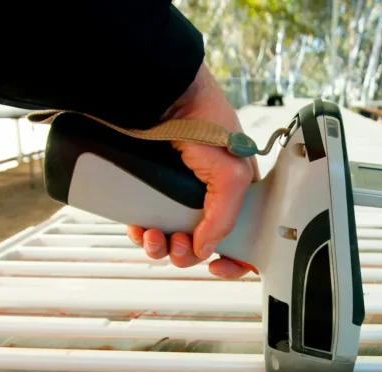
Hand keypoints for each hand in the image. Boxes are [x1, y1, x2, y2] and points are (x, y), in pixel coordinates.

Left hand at [126, 64, 258, 279]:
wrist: (161, 95)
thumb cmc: (204, 119)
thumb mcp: (231, 174)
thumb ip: (225, 217)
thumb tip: (205, 247)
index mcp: (233, 193)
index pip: (240, 237)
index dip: (234, 259)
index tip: (220, 267)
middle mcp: (204, 196)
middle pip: (200, 243)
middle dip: (188, 253)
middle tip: (180, 246)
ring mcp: (174, 194)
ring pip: (170, 237)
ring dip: (162, 248)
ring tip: (155, 239)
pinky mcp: (147, 189)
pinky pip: (145, 223)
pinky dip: (142, 234)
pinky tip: (140, 229)